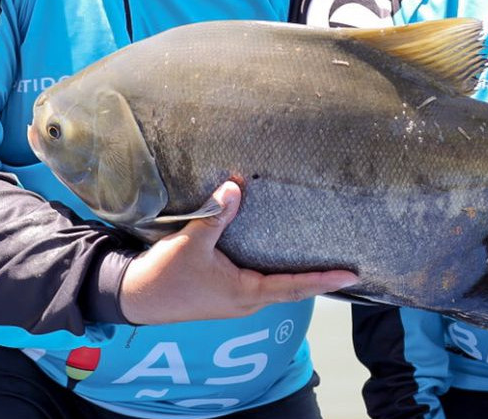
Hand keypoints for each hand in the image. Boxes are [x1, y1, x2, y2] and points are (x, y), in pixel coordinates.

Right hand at [118, 181, 357, 323]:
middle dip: (317, 276)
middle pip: (290, 287)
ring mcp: (237, 299)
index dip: (322, 280)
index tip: (350, 275)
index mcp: (245, 294)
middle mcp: (247, 300)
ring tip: (323, 256)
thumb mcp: (191, 243)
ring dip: (297, 273)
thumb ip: (216, 215)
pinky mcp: (227, 292)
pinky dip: (276, 268)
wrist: (137, 297)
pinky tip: (281, 251)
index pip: (293, 286)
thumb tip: (236, 188)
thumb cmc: (165, 277)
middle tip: (345, 262)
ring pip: (275, 284)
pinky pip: (260, 279)